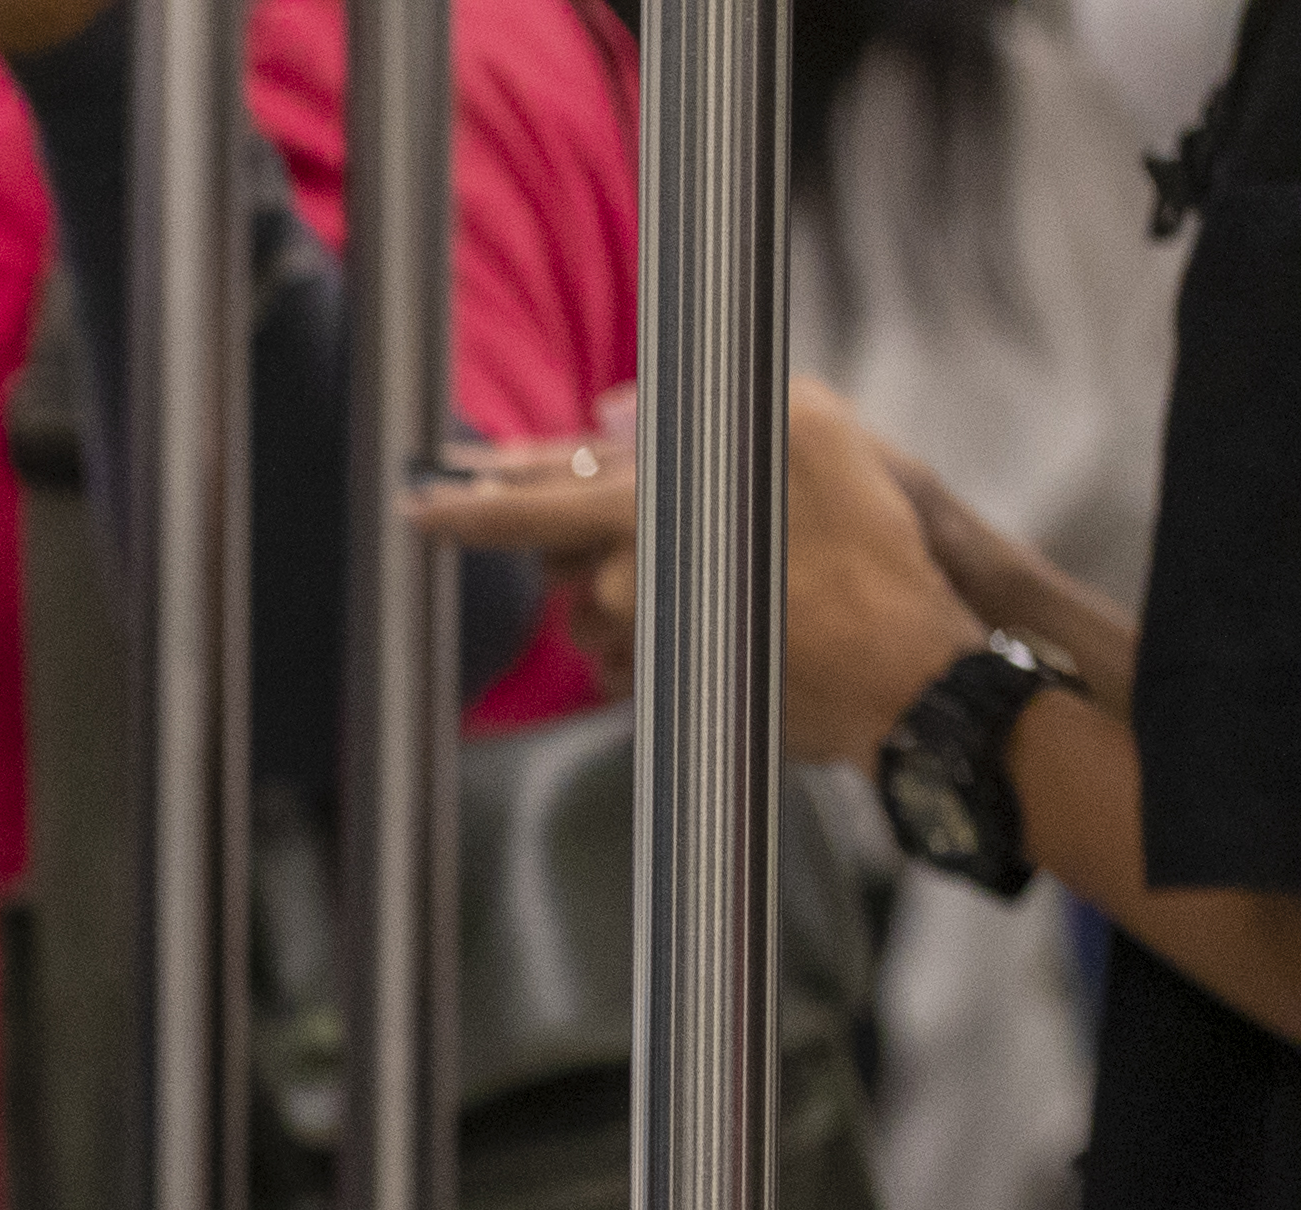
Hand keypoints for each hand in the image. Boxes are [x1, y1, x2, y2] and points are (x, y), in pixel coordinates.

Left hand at [413, 380, 980, 757]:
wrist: (903, 672)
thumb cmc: (868, 547)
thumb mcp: (814, 433)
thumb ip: (705, 406)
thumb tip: (611, 413)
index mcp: (647, 515)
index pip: (524, 507)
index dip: (462, 503)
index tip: (414, 499)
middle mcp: (624, 585)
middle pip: (559, 557)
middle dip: (592, 539)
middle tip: (675, 530)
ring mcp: (635, 647)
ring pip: (590, 611)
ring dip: (629, 592)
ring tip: (723, 582)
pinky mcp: (654, 694)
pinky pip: (623, 660)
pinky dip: (653, 637)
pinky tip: (719, 625)